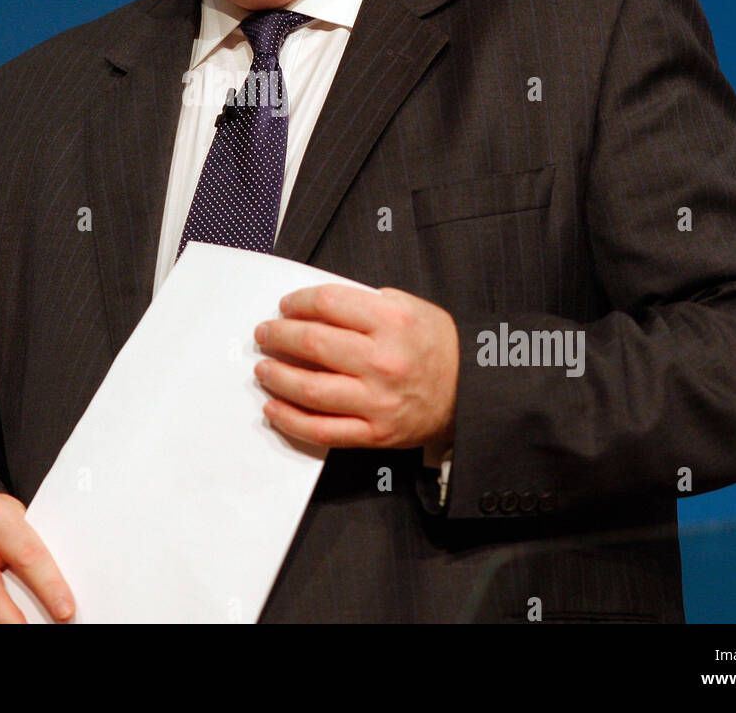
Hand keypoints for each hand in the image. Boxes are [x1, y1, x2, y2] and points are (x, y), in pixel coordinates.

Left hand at [254, 284, 459, 450]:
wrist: (471, 391)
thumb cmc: (438, 347)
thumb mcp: (410, 307)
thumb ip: (364, 303)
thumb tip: (315, 307)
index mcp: (392, 321)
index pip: (327, 303)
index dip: (297, 302)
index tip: (286, 306)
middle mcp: (383, 360)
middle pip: (312, 343)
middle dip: (278, 335)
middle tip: (265, 333)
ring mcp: (377, 400)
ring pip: (310, 389)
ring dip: (277, 376)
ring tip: (264, 368)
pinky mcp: (374, 432)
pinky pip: (322, 429)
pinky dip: (290, 420)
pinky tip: (274, 408)